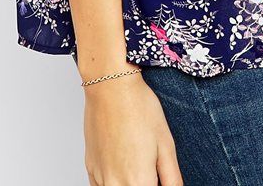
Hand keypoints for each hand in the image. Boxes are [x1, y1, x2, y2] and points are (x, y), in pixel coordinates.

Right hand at [83, 69, 182, 185]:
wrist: (110, 86)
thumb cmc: (138, 108)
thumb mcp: (166, 144)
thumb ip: (172, 178)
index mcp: (139, 182)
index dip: (158, 185)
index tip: (160, 177)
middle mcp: (116, 185)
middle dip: (145, 184)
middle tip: (152, 169)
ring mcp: (100, 178)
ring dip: (129, 183)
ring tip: (138, 163)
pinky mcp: (90, 168)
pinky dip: (114, 183)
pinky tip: (123, 167)